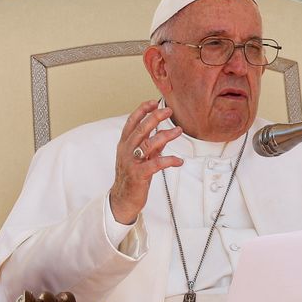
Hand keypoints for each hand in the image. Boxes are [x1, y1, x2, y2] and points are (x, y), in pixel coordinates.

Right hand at [110, 100, 183, 223]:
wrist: (122, 199)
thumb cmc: (131, 178)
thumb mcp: (140, 158)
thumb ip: (151, 147)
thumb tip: (164, 135)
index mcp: (125, 144)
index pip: (131, 122)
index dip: (142, 110)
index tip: (154, 102)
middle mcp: (126, 151)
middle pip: (140, 129)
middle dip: (155, 117)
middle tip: (168, 111)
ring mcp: (131, 162)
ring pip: (148, 144)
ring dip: (165, 135)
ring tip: (178, 131)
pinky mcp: (139, 174)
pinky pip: (155, 164)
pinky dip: (169, 160)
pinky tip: (179, 160)